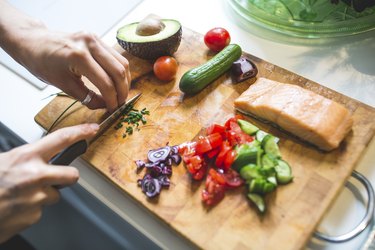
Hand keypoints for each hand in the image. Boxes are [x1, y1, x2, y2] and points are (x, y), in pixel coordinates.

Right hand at [0, 123, 97, 242]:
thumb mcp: (4, 161)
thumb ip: (25, 158)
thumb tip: (39, 156)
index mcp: (26, 157)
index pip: (60, 139)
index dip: (79, 132)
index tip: (92, 129)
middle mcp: (35, 176)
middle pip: (72, 175)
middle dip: (67, 177)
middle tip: (55, 178)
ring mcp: (37, 197)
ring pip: (53, 196)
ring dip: (41, 196)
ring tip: (20, 196)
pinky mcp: (34, 215)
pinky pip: (39, 211)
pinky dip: (30, 210)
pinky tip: (15, 207)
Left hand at [21, 28, 130, 111]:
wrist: (33, 42)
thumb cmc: (42, 63)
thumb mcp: (63, 85)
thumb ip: (87, 97)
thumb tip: (105, 106)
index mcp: (79, 56)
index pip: (105, 82)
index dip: (112, 99)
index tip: (113, 109)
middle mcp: (90, 44)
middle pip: (118, 71)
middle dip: (122, 91)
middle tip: (120, 103)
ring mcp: (94, 38)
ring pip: (122, 62)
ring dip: (124, 80)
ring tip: (120, 94)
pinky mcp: (96, 38)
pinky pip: (116, 56)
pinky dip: (119, 70)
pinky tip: (116, 81)